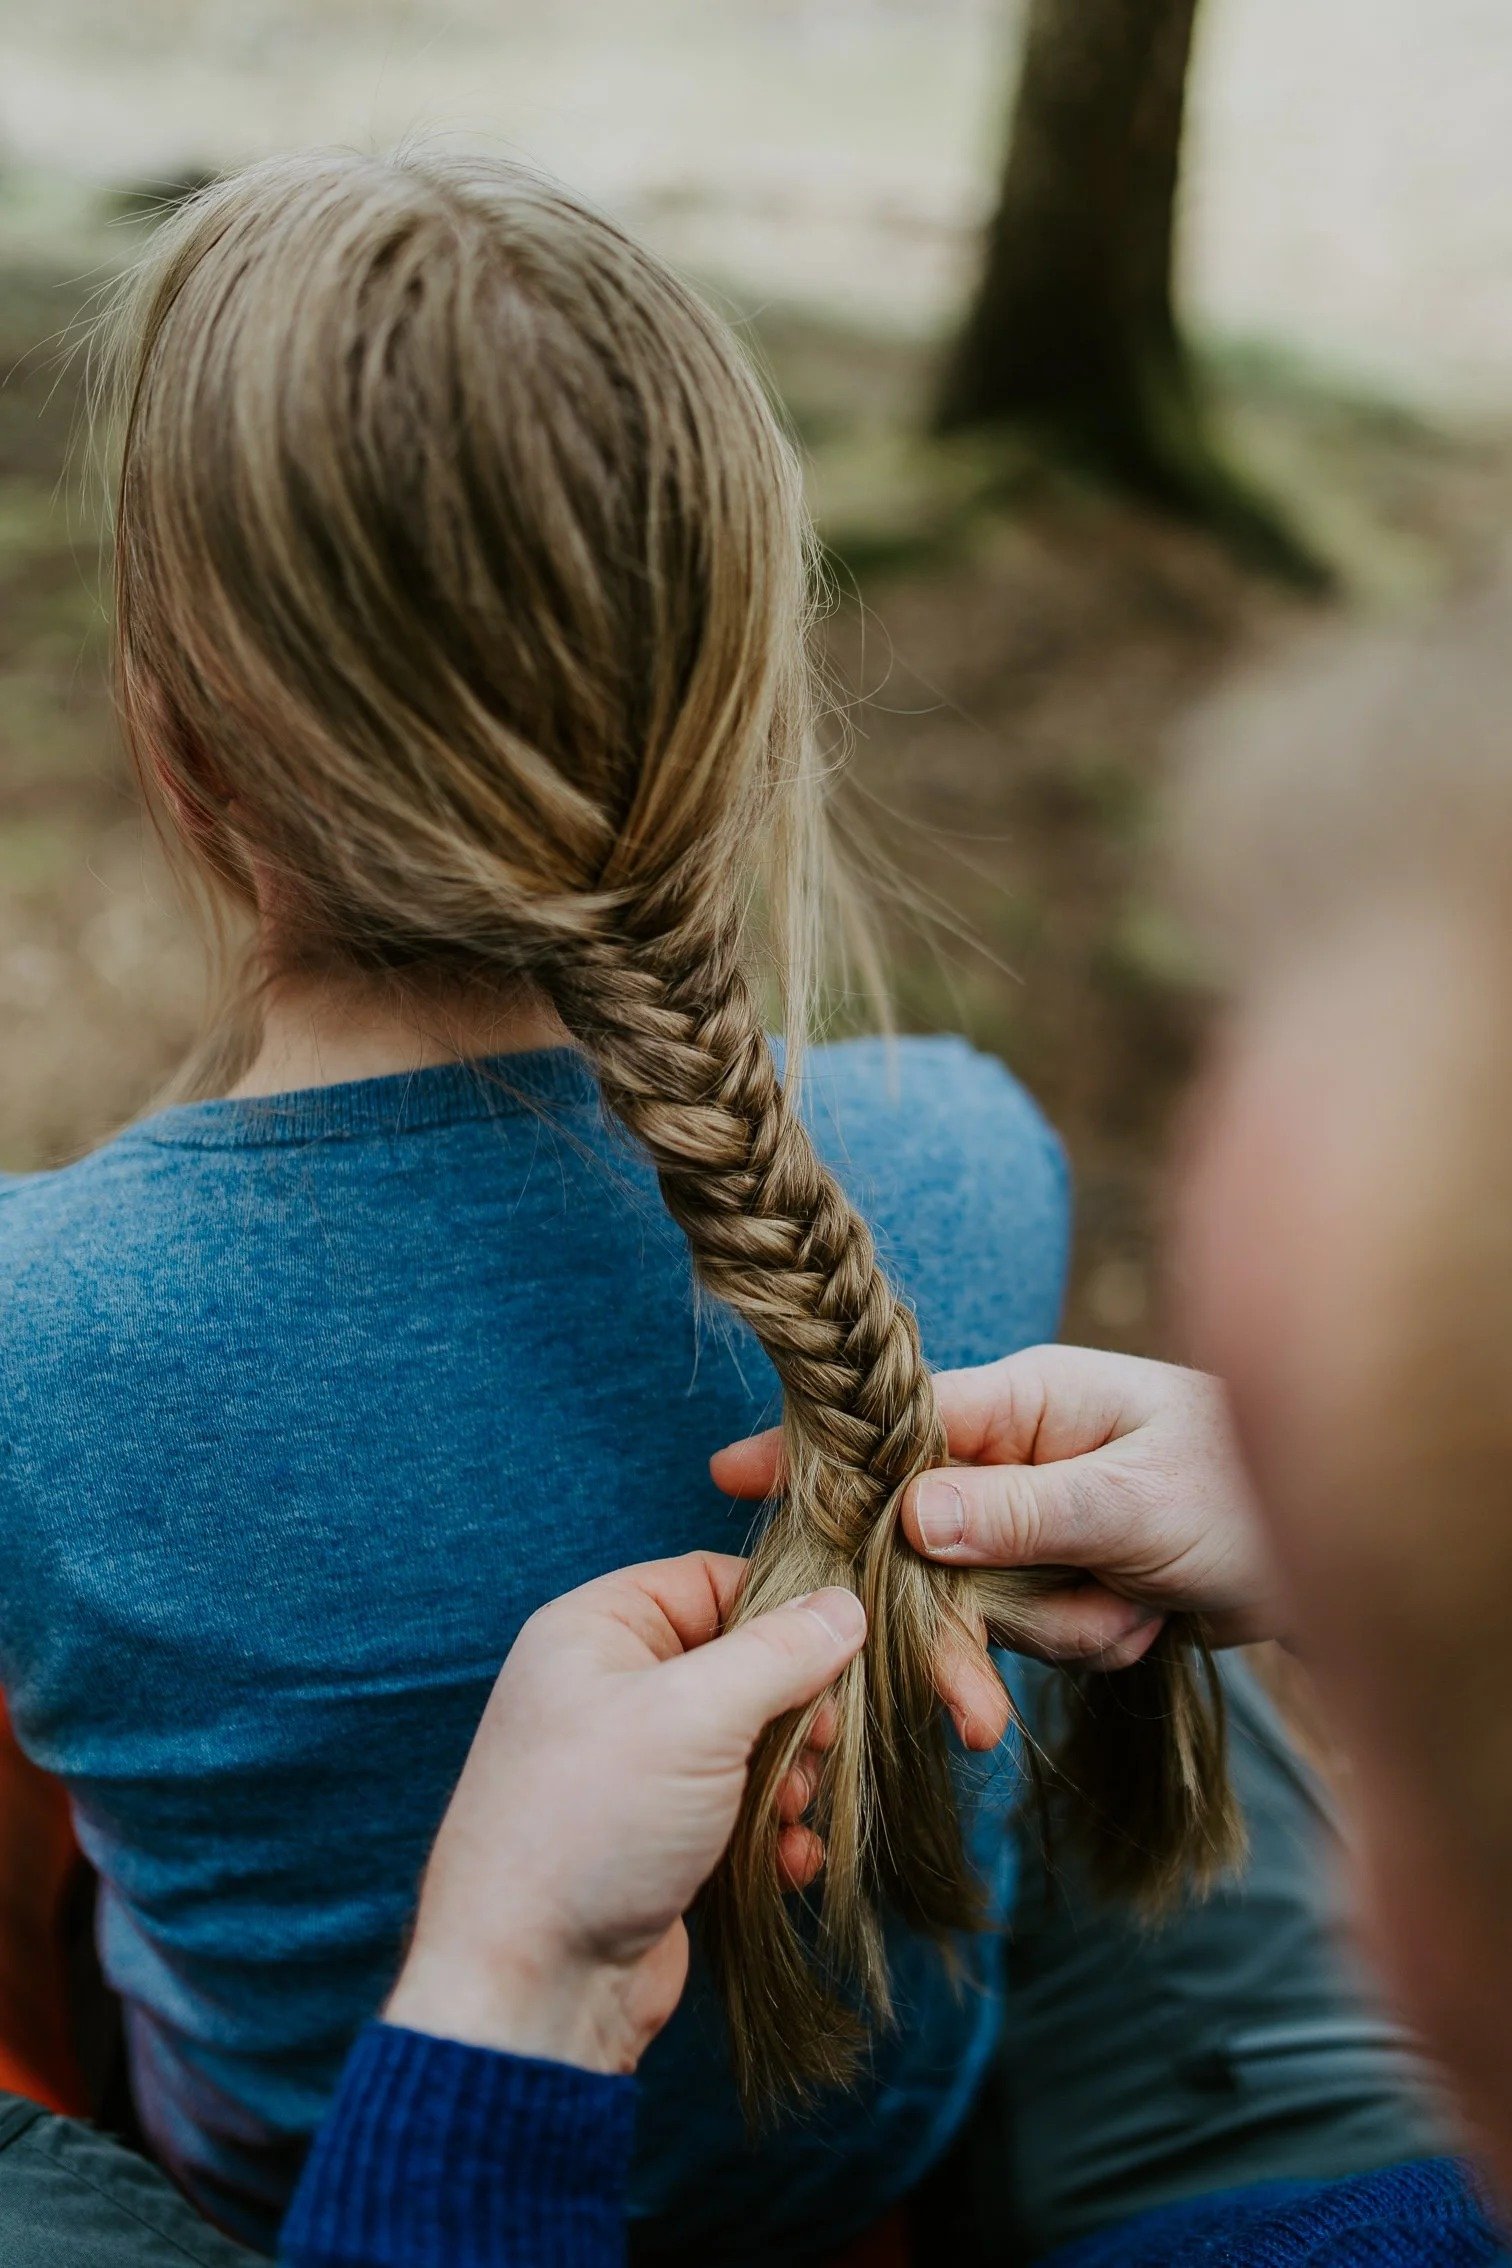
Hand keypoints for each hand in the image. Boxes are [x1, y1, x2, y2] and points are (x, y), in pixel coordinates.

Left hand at [385, 1553, 864, 2076]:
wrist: (532, 1987)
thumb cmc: (591, 1826)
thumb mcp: (695, 1715)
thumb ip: (780, 1653)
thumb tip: (846, 1607)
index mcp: (594, 1631)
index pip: (708, 1580)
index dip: (779, 1609)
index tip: (838, 1650)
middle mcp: (608, 1689)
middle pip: (739, 1663)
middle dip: (793, 1708)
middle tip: (814, 1747)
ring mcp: (632, 1768)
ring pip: (747, 1741)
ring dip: (788, 1776)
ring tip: (789, 1811)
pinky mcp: (655, 1838)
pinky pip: (735, 1810)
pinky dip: (771, 1832)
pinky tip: (786, 1862)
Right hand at [712, 1347, 1281, 1736]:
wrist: (1339, 1554)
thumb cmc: (1246, 1492)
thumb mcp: (1139, 1502)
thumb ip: (1026, 1511)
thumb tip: (912, 1517)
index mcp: (1027, 1401)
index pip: (899, 1423)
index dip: (820, 1454)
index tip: (731, 1473)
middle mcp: (1018, 1452)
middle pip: (923, 1534)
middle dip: (957, 1619)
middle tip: (970, 1706)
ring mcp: (1037, 1515)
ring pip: (974, 1593)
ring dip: (1047, 1629)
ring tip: (1130, 1621)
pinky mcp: (1060, 1571)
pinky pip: (1025, 1625)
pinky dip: (1081, 1639)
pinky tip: (1146, 1625)